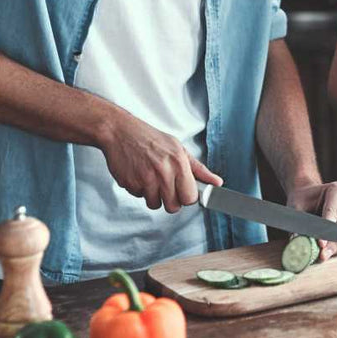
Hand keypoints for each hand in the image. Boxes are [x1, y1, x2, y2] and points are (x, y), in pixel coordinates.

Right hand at [100, 113, 222, 212]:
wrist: (120, 131)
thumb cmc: (150, 138)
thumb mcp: (178, 148)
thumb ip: (198, 169)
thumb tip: (216, 183)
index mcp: (178, 162)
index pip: (190, 197)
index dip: (187, 197)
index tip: (184, 192)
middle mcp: (163, 172)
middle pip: (173, 206)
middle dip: (171, 200)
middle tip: (166, 186)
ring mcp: (145, 179)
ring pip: (155, 204)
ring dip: (153, 195)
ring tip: (151, 177)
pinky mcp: (130, 183)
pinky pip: (139, 197)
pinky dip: (139, 189)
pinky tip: (139, 174)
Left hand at [286, 180, 336, 260]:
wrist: (311, 198)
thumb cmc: (304, 201)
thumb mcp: (296, 207)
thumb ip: (298, 223)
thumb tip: (297, 241)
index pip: (334, 211)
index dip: (327, 229)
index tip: (320, 244)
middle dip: (336, 243)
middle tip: (323, 255)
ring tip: (325, 254)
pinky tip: (333, 251)